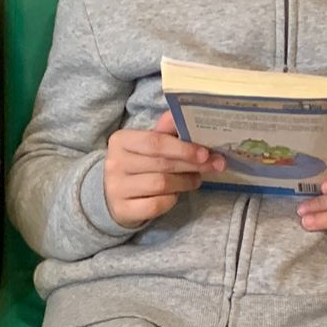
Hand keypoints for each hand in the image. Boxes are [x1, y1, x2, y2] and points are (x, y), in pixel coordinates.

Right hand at [104, 112, 223, 227]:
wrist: (113, 197)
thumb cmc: (137, 167)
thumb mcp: (146, 146)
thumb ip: (166, 132)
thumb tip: (187, 116)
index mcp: (121, 140)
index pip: (155, 141)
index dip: (183, 147)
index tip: (205, 153)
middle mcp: (115, 163)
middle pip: (162, 163)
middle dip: (191, 165)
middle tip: (213, 165)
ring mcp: (117, 188)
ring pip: (161, 184)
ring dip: (185, 182)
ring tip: (195, 179)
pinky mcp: (123, 209)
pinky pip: (156, 204)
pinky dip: (172, 200)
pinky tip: (176, 194)